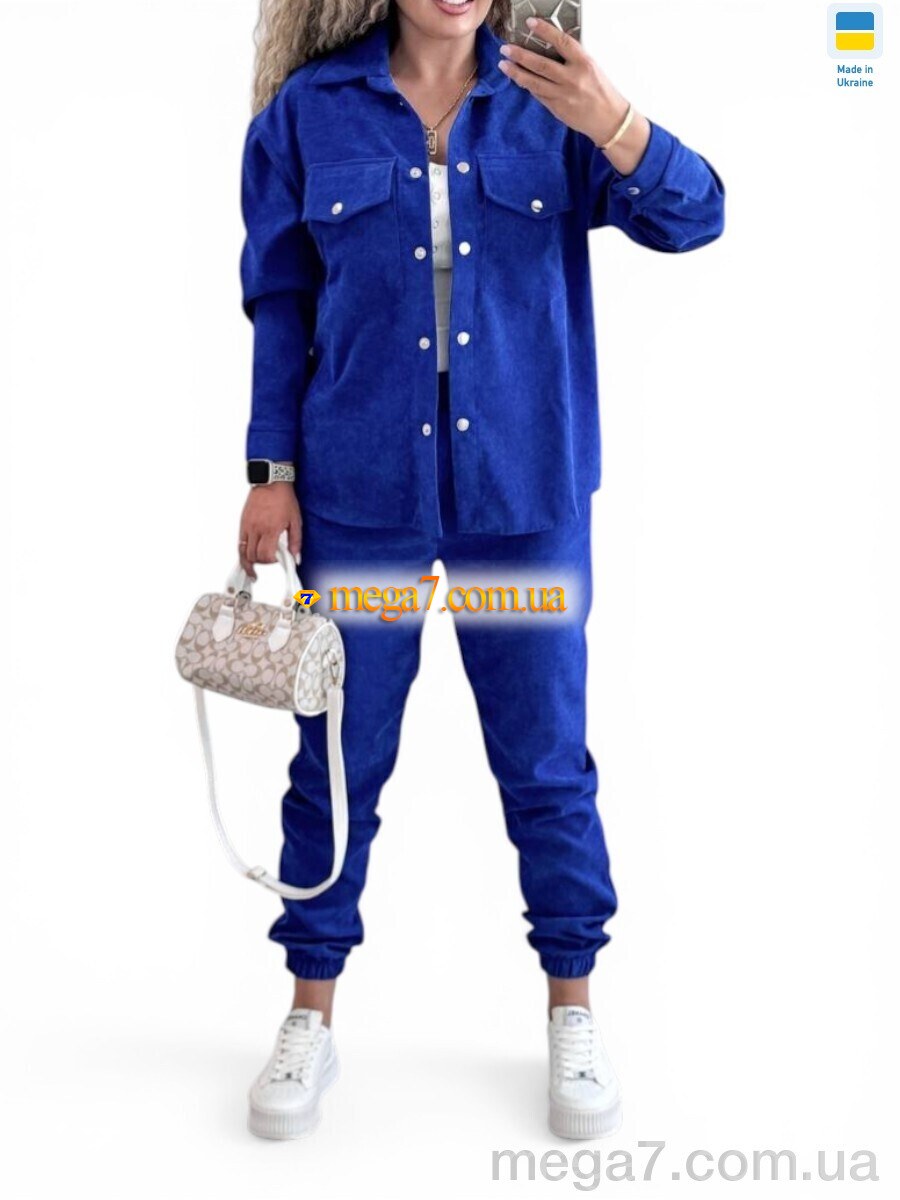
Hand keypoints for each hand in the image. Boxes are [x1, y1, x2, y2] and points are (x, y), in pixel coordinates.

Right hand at [238, 483, 301, 579]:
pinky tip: (248, 556)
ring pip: (242, 552)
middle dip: (261, 563)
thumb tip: (296, 558)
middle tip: (269, 561)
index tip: (278, 559)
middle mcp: (256, 529)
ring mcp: (247, 526)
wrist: (271, 482)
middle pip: (253, 556)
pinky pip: (240, 542)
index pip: (265, 555)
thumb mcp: (296, 520)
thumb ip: (296, 541)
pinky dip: (243, 552)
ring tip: (252, 569)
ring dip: (249, 561)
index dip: (271, 562)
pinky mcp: (242, 523)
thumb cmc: (284, 499)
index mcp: (270, 529)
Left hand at [498, 17, 650, 174]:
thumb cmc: (601, 91)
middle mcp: (572, 79)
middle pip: (541, 65)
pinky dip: (527, 86)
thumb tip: (549, 49)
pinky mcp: (557, 108)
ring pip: (534, 82)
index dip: (545, 31)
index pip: (562, 42)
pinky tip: (518, 78)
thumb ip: (572, 59)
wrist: (609, 119)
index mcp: (584, 63)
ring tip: (504, 64)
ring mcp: (563, 95)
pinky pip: (538, 95)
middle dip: (520, 55)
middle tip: (505, 48)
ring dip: (517, 72)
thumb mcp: (591, 68)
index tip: (530, 23)